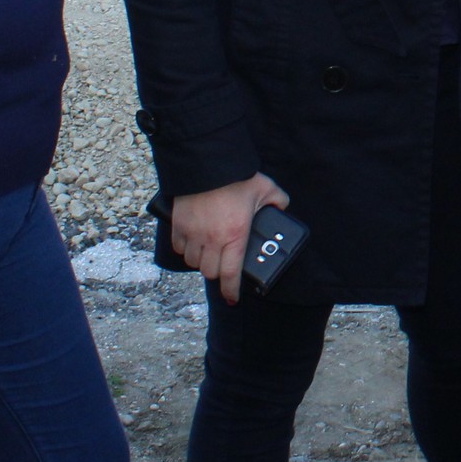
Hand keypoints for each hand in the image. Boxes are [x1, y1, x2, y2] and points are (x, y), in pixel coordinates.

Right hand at [169, 172, 292, 305]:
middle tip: (224, 265)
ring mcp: (193, 233)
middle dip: (218, 272)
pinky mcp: (178, 224)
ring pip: (193, 262)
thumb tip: (282, 207)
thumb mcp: (265, 188)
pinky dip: (186, 249)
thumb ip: (277, 200)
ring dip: (201, 261)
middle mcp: (212, 240)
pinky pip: (179, 247)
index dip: (231, 292)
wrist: (207, 162)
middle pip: (210, 272)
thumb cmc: (237, 177)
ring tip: (210, 252)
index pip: (230, 275)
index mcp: (235, 236)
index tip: (233, 299)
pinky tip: (194, 243)